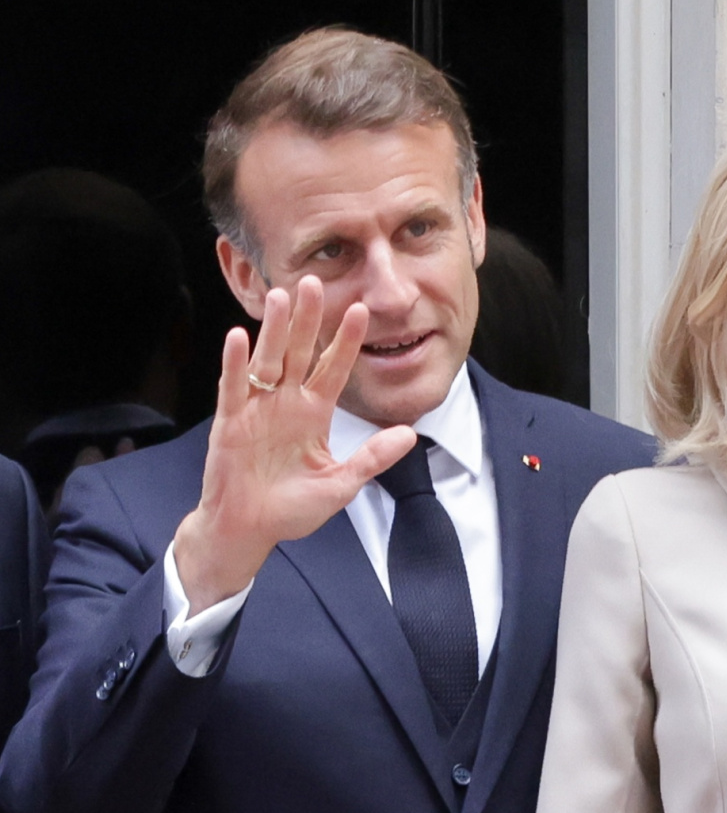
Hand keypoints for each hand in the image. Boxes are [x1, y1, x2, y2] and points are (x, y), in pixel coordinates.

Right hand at [175, 276, 415, 613]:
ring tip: (283, 296)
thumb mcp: (341, 483)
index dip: (346, 341)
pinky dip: (235, 363)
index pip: (334, 368)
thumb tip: (410, 436)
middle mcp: (287, 403)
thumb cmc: (292, 509)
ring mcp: (257, 409)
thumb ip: (372, 458)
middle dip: (309, 319)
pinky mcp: (230, 422)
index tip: (362, 310)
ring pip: (267, 360)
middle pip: (300, 353)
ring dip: (275, 330)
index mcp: (314, 413)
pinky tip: (238, 337)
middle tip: (316, 281)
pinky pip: (233, 387)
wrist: (249, 531)